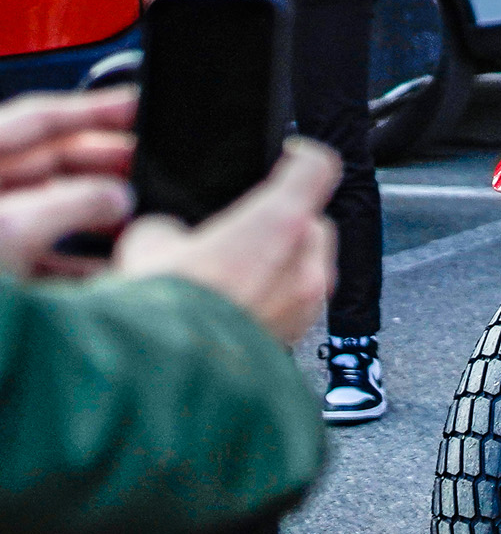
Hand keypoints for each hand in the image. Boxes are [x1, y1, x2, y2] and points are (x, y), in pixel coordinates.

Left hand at [0, 88, 137, 276]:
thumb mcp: (12, 229)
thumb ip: (72, 204)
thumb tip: (115, 195)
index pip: (36, 120)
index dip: (91, 109)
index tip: (136, 104)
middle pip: (49, 163)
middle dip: (102, 163)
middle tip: (149, 164)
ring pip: (52, 209)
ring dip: (98, 213)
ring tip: (138, 215)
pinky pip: (46, 255)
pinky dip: (82, 259)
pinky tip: (113, 266)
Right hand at [112, 139, 337, 345]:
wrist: (169, 376)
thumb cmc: (167, 309)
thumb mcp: (149, 243)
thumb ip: (173, 226)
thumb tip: (173, 234)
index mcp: (279, 222)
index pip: (317, 168)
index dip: (303, 157)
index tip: (291, 156)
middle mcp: (307, 262)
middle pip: (313, 223)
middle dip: (284, 222)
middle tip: (244, 230)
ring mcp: (309, 302)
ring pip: (308, 266)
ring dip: (282, 263)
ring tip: (234, 273)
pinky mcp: (299, 335)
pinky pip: (298, 303)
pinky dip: (276, 297)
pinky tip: (237, 305)